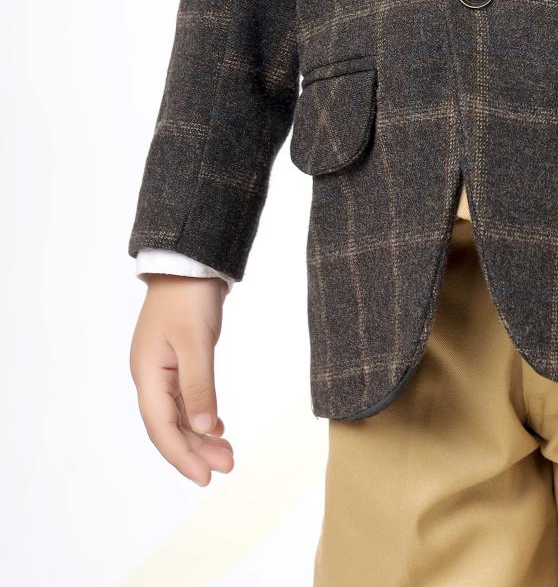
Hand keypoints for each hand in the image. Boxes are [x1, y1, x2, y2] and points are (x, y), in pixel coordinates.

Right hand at [129, 276, 233, 485]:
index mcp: (148, 374)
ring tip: (227, 453)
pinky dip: (201, 414)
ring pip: (179, 413)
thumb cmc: (189, 297)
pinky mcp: (178, 359)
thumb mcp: (196, 342)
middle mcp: (151, 375)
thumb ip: (199, 387)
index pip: (161, 427)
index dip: (182, 455)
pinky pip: (185, 397)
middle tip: (227, 466)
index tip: (205, 478)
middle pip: (170, 425)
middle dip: (196, 449)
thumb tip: (202, 429)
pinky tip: (218, 426)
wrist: (190, 260)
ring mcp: (163, 368)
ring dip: (200, 435)